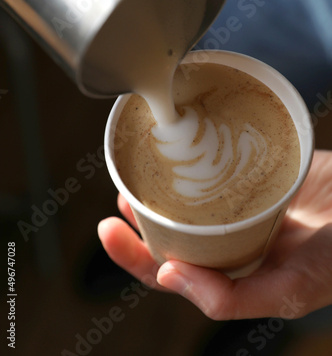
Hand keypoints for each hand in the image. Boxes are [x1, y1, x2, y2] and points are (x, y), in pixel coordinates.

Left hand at [98, 150, 331, 319]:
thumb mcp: (290, 289)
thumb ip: (234, 298)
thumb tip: (168, 277)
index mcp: (234, 275)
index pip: (172, 272)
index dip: (137, 258)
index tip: (111, 231)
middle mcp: (232, 244)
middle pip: (174, 236)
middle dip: (140, 223)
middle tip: (118, 203)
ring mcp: (241, 210)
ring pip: (189, 205)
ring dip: (159, 194)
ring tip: (136, 180)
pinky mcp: (253, 180)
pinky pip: (214, 174)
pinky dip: (192, 168)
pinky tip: (178, 156)